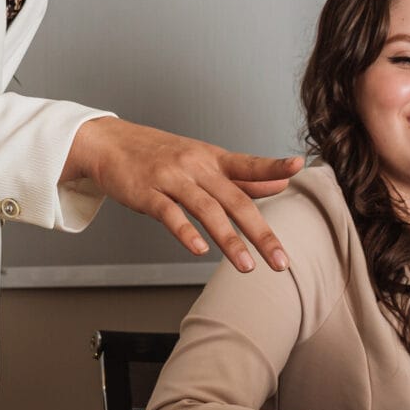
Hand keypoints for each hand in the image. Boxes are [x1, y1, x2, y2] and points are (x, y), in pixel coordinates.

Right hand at [64, 117, 302, 271]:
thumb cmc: (161, 155)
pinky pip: (169, 213)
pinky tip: (199, 250)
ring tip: (247, 267)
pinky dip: (185, 232)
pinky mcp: (147, 192)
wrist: (111, 143)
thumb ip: (243, 175)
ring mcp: (171, 178)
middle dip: (260, 233)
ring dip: (229, 240)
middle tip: (281, 261)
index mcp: (213, 159)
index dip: (273, 165)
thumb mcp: (204, 160)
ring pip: (206, 210)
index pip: (249, 163)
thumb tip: (282, 182)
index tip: (298, 165)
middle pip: (234, 199)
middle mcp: (196, 166)